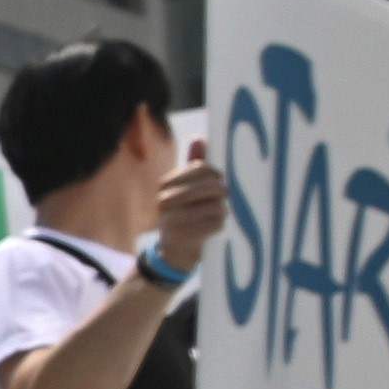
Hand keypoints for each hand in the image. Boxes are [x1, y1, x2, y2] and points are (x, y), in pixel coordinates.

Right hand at [148, 157, 231, 272]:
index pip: (201, 168)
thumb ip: (192, 165)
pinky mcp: (187, 237)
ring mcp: (175, 220)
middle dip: (222, 191)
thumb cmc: (182, 212)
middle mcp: (165, 201)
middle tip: (223, 196)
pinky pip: (217, 223)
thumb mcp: (184, 187)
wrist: (174, 249)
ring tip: (218, 211)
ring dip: (222, 208)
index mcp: (164, 184)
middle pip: (211, 186)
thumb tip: (200, 139)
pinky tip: (214, 225)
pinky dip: (220, 223)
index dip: (215, 173)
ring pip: (217, 205)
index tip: (218, 179)